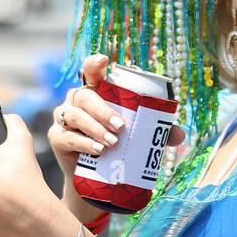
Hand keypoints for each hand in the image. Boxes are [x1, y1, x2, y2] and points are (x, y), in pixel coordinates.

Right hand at [48, 55, 184, 185]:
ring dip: (95, 127)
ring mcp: (64, 118)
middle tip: (121, 126)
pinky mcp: (57, 138)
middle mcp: (77, 100)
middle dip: (103, 109)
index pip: (91, 72)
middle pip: (85, 95)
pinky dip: (84, 142)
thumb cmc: (120, 146)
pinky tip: (98, 150)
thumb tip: (180, 135)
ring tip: (112, 142)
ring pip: (76, 115)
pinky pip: (67, 136)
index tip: (104, 59)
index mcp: (97, 91)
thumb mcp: (140, 137)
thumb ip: (159, 133)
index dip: (94, 63)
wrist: (98, 176)